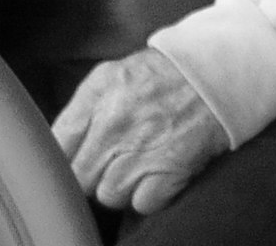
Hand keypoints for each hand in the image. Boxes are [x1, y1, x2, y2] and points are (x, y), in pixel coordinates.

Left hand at [53, 48, 226, 214]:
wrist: (222, 71)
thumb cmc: (168, 73)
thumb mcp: (116, 73)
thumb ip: (82, 107)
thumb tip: (54, 146)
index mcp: (100, 92)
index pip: (57, 145)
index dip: (63, 158)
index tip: (75, 159)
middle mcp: (116, 121)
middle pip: (79, 177)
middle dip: (94, 173)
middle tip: (115, 157)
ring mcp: (142, 148)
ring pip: (109, 195)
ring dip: (124, 185)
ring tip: (143, 159)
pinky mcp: (168, 170)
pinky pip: (141, 204)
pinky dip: (151, 194)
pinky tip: (160, 170)